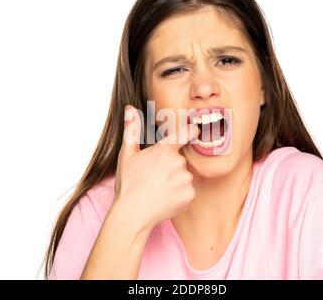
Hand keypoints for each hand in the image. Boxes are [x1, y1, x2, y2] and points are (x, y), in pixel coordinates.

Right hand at [113, 105, 198, 231]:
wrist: (133, 213)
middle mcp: (178, 163)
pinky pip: (187, 191)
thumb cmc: (128, 184)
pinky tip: (165, 198)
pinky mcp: (190, 196)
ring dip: (175, 181)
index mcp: (165, 150)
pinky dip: (179, 195)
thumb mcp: (127, 155)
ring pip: (184, 176)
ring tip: (158, 189)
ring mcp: (186, 180)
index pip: (185, 133)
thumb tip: (130, 109)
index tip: (195, 130)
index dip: (191, 130)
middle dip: (171, 166)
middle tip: (155, 177)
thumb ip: (132, 130)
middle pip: (180, 160)